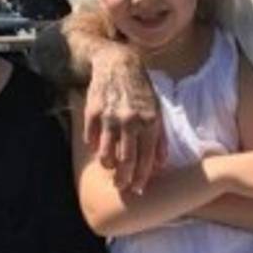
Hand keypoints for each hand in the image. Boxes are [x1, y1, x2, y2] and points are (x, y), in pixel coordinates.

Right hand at [83, 46, 165, 192]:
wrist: (118, 64)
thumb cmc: (141, 90)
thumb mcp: (158, 111)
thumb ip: (161, 138)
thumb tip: (160, 164)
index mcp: (150, 122)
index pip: (146, 159)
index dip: (142, 177)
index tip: (138, 189)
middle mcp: (131, 121)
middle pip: (126, 161)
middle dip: (124, 179)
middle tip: (121, 186)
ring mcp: (110, 117)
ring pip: (106, 155)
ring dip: (108, 166)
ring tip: (110, 167)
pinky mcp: (93, 112)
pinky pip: (91, 140)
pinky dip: (95, 148)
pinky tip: (99, 148)